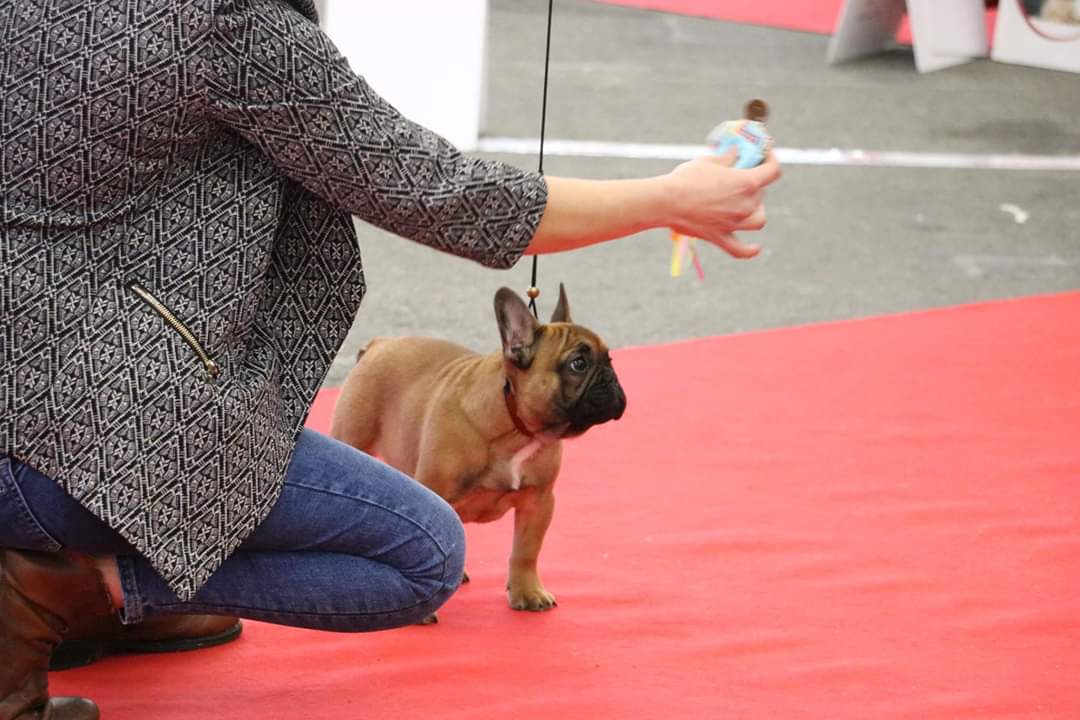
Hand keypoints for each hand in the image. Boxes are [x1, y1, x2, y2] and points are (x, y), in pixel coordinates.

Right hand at [665, 148, 781, 258]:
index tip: (765, 154)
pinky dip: (749, 250)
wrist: (666, 202)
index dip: (772, 159)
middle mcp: (745, 205)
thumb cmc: (686, 178)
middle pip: (762, 194)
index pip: (773, 171)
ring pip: (758, 220)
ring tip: (745, 204)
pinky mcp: (720, 237)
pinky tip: (755, 248)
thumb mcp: (708, 160)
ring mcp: (734, 224)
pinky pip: (740, 249)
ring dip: (756, 211)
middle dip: (754, 183)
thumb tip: (735, 152)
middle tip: (739, 176)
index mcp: (746, 183)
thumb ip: (727, 157)